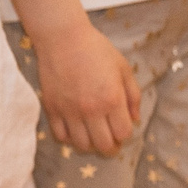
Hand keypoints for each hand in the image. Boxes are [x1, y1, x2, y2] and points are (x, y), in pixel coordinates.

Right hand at [32, 22, 140, 156]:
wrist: (64, 40)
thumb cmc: (98, 51)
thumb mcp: (124, 69)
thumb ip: (133, 96)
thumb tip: (135, 119)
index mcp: (112, 99)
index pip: (122, 133)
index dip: (126, 135)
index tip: (124, 130)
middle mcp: (90, 110)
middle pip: (103, 144)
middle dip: (111, 147)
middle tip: (112, 142)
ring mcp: (69, 112)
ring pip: (81, 144)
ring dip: (91, 145)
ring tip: (95, 136)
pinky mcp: (52, 110)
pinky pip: (61, 136)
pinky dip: (70, 138)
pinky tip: (76, 130)